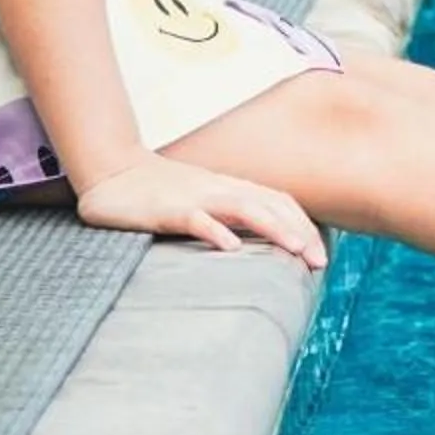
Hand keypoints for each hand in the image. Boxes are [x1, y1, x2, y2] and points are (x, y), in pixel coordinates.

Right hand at [73, 152, 326, 268]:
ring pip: (244, 207)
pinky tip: (231, 248)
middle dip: (300, 232)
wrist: (112, 172)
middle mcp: (220, 190)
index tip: (321, 254)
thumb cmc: (159, 192)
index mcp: (230, 189)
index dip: (304, 225)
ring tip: (295, 250)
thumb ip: (229, 216)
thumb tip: (259, 241)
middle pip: (271, 205)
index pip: (279, 202)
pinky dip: (215, 231)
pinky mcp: (167, 210)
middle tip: (320, 262)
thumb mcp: (202, 201)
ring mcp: (195, 198)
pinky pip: (196, 218)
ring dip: (273, 227)